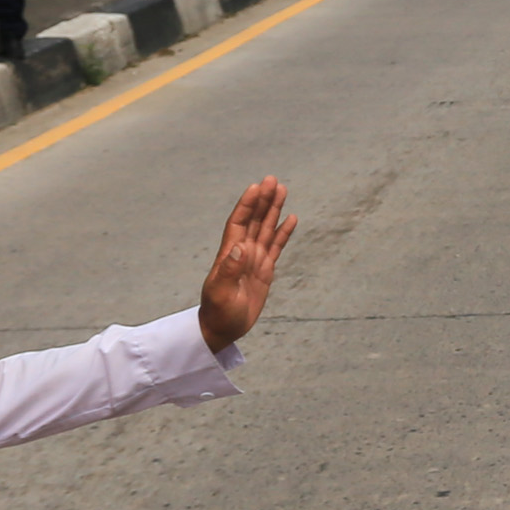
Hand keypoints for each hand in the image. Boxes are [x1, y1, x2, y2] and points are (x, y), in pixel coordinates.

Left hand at [198, 179, 295, 353]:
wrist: (221, 329)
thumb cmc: (218, 313)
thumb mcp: (221, 294)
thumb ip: (230, 271)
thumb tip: (240, 247)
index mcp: (230, 255)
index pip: (239, 223)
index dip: (247, 205)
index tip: (256, 187)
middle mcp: (242, 253)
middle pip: (255, 220)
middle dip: (263, 200)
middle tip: (273, 179)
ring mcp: (254, 260)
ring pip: (266, 229)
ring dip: (273, 210)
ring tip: (282, 190)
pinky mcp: (264, 271)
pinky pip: (276, 247)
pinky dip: (283, 232)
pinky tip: (291, 218)